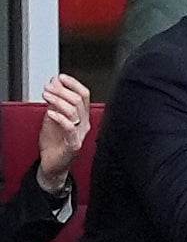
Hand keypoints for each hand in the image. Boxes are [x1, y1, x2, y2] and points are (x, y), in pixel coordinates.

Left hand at [37, 74, 89, 193]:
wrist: (52, 164)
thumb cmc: (54, 143)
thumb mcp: (52, 117)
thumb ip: (55, 101)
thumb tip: (55, 83)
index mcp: (81, 116)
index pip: (84, 95)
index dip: (73, 83)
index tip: (60, 77)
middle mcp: (83, 124)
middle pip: (79, 100)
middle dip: (62, 90)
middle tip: (48, 88)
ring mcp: (80, 134)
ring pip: (75, 111)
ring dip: (58, 100)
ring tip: (47, 97)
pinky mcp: (74, 144)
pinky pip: (70, 127)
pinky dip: (59, 117)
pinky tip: (50, 113)